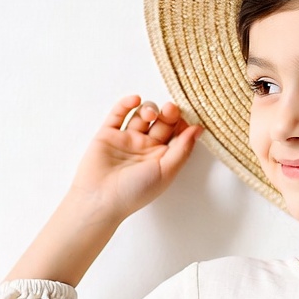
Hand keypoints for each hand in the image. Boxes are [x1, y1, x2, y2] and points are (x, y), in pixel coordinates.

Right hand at [70, 95, 202, 221]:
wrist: (100, 199)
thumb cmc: (135, 192)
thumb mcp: (166, 171)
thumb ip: (182, 149)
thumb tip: (198, 130)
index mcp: (162, 157)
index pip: (177, 133)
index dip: (182, 123)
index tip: (188, 117)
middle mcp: (146, 147)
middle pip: (162, 122)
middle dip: (168, 113)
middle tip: (170, 110)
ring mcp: (127, 139)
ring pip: (142, 115)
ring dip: (149, 109)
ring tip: (149, 115)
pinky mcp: (108, 134)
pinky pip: (118, 114)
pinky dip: (126, 104)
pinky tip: (135, 100)